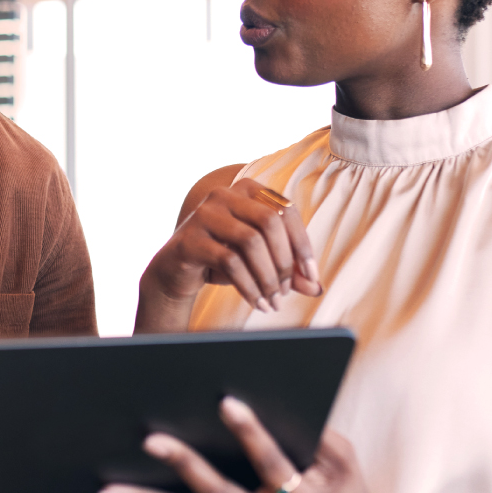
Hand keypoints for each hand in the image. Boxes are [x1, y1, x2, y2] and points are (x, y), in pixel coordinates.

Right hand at [141, 177, 321, 314]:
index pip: (286, 211)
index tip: (311, 276)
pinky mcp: (190, 239)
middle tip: (287, 291)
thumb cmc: (222, 260)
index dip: (303, 244)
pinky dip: (249, 286)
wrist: (175, 272)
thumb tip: (316, 287)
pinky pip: (229, 262)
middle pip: (269, 221)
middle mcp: (223, 195)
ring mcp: (204, 214)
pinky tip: (256, 302)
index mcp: (246, 190)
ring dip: (268, 277)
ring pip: (250, 241)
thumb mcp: (259, 262)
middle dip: (285, 261)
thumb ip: (288, 269)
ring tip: (273, 301)